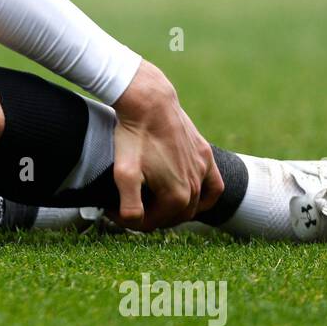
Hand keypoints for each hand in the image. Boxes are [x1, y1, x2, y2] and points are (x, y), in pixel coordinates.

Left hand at [110, 60, 223, 230]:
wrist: (149, 102)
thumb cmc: (134, 137)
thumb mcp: (124, 174)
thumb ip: (130, 205)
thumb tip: (134, 223)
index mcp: (177, 196)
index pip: (152, 222)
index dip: (130, 221)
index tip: (112, 209)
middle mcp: (195, 185)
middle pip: (173, 216)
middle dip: (152, 218)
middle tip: (130, 208)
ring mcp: (203, 169)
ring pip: (195, 204)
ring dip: (175, 210)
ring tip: (155, 205)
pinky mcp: (205, 154)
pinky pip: (213, 185)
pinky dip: (206, 196)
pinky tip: (193, 195)